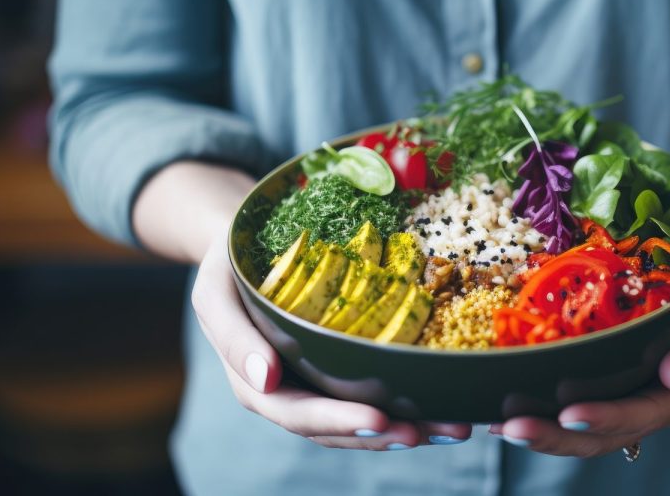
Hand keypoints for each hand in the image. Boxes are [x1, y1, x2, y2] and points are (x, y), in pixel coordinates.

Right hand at [192, 233, 472, 449]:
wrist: (244, 236)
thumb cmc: (228, 261)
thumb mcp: (214, 290)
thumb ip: (233, 336)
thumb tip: (266, 380)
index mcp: (258, 383)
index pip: (298, 413)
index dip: (337, 421)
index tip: (378, 419)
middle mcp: (293, 391)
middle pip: (340, 428)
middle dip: (388, 433)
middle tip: (434, 430)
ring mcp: (322, 381)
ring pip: (365, 418)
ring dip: (412, 428)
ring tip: (455, 427)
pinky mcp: (347, 364)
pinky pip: (379, 391)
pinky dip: (413, 403)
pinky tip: (450, 403)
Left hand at [488, 245, 669, 456]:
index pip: (647, 413)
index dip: (609, 417)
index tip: (570, 412)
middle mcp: (658, 398)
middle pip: (607, 434)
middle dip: (559, 436)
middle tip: (513, 429)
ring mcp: (632, 391)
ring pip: (586, 430)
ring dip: (543, 433)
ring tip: (500, 427)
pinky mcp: (610, 376)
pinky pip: (575, 403)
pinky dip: (541, 412)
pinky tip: (501, 413)